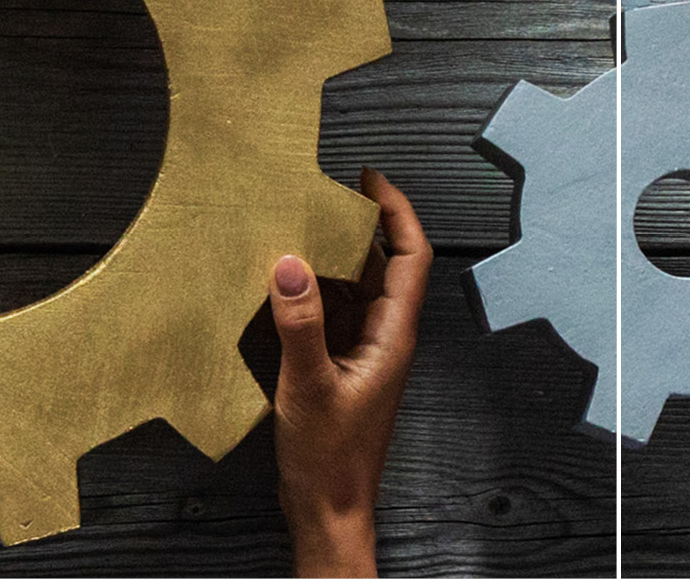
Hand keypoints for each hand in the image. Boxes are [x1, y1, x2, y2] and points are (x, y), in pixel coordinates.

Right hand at [266, 169, 426, 578]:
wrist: (329, 510)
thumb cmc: (331, 460)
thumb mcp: (310, 386)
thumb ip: (300, 324)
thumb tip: (291, 263)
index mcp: (393, 336)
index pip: (410, 257)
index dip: (396, 212)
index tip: (369, 179)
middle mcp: (384, 338)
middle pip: (380, 266)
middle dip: (354, 227)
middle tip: (317, 195)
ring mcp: (362, 352)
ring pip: (352, 289)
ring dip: (328, 260)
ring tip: (292, 229)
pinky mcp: (338, 367)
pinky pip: (330, 315)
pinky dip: (310, 294)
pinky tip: (279, 284)